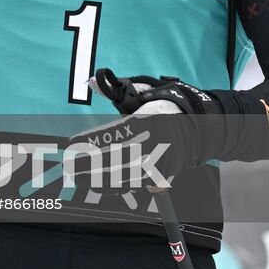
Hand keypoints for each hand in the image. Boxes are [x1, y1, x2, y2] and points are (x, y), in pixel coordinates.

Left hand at [65, 70, 223, 189]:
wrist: (201, 127)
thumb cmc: (162, 107)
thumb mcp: (142, 93)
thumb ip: (114, 90)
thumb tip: (90, 82)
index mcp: (152, 118)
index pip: (117, 131)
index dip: (93, 139)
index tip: (72, 143)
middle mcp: (159, 141)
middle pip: (118, 157)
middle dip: (89, 163)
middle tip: (68, 164)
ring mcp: (163, 161)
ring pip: (126, 175)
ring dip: (98, 178)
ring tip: (77, 177)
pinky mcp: (165, 175)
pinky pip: (135, 185)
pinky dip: (115, 187)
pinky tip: (96, 185)